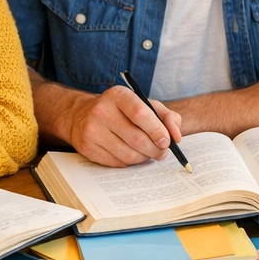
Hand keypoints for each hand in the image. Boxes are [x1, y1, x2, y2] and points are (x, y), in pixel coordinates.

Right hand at [63, 85, 183, 166]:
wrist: (82, 115)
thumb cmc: (121, 110)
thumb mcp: (144, 104)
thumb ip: (167, 116)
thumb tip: (176, 137)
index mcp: (118, 96)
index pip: (140, 114)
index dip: (157, 130)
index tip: (167, 141)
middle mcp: (101, 111)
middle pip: (136, 139)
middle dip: (155, 150)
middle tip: (162, 152)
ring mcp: (92, 130)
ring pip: (128, 155)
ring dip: (144, 158)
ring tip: (149, 153)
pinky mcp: (87, 148)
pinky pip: (117, 163)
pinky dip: (130, 162)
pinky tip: (132, 154)